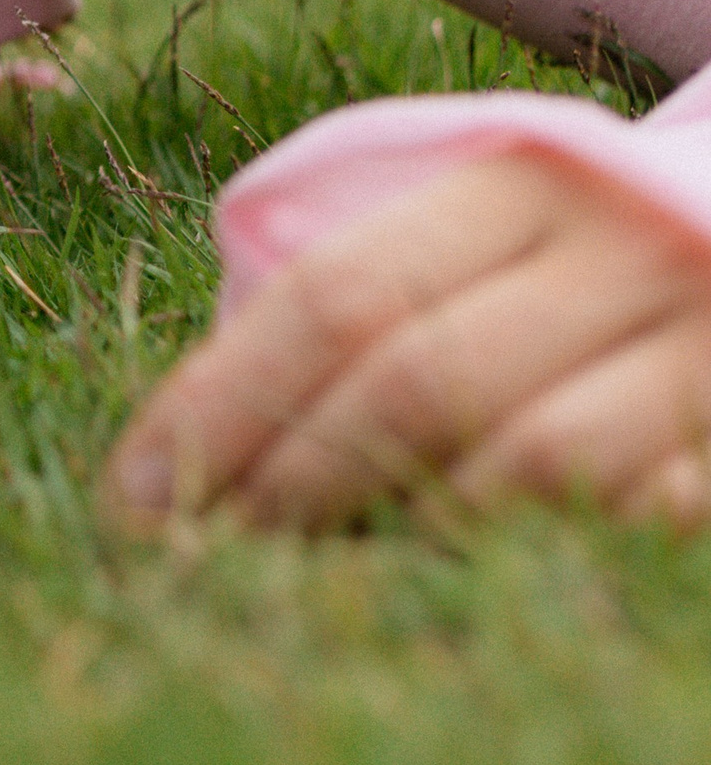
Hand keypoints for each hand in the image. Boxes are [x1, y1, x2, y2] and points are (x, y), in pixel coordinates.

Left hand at [106, 148, 710, 529]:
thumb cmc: (598, 256)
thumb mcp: (505, 221)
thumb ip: (385, 283)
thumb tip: (197, 427)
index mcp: (530, 174)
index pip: (340, 293)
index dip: (223, 399)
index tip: (137, 492)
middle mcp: (627, 248)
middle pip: (414, 383)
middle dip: (287, 483)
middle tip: (203, 559)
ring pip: (521, 473)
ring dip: (401, 540)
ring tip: (316, 581)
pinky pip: (628, 531)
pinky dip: (530, 565)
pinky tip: (462, 589)